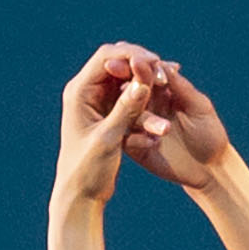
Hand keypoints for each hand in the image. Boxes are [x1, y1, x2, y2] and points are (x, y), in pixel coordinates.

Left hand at [57, 42, 155, 207]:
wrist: (81, 194)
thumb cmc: (87, 169)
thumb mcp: (108, 139)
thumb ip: (126, 110)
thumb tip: (142, 83)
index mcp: (80, 92)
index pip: (107, 57)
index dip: (133, 55)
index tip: (157, 63)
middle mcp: (87, 92)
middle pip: (119, 64)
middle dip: (144, 68)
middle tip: (167, 72)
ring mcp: (99, 102)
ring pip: (129, 83)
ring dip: (148, 89)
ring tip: (168, 88)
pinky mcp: (110, 115)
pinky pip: (132, 101)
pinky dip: (148, 104)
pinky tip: (165, 106)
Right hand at [123, 59, 237, 189]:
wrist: (209, 168)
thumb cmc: (209, 133)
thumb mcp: (199, 107)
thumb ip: (181, 87)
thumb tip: (161, 64)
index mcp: (161, 90)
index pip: (146, 73)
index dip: (139, 66)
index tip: (134, 60)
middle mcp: (146, 105)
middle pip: (131, 89)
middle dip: (126, 82)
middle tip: (115, 71)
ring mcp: (138, 125)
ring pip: (127, 114)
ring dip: (132, 111)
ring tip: (141, 114)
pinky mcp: (135, 146)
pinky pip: (128, 140)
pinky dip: (137, 139)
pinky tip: (152, 142)